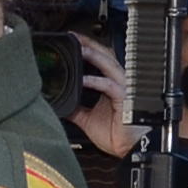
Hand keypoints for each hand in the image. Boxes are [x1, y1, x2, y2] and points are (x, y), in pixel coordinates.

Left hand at [66, 34, 133, 160]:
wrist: (130, 150)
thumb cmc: (116, 134)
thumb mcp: (88, 119)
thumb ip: (75, 108)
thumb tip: (57, 103)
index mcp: (110, 84)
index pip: (99, 60)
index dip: (87, 48)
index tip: (71, 41)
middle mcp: (118, 83)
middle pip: (105, 56)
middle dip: (90, 45)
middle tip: (73, 37)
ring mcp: (124, 89)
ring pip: (110, 65)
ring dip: (94, 55)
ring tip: (79, 48)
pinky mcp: (126, 99)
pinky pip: (110, 85)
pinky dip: (96, 81)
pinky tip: (83, 79)